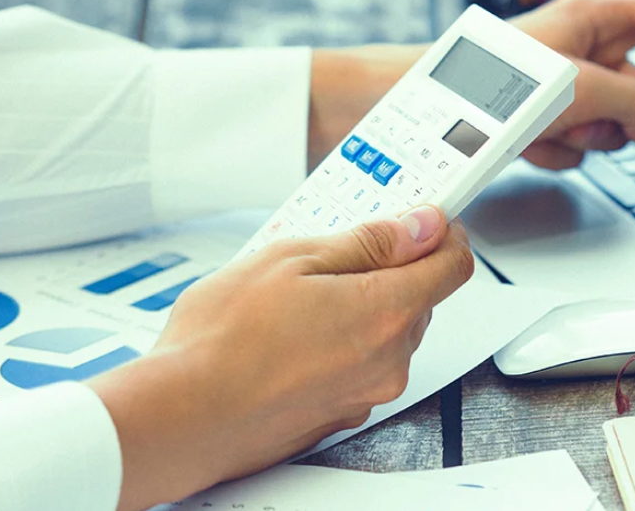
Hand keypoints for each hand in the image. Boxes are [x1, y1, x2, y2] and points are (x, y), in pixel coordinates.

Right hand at [88, 206, 472, 510]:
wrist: (181, 416)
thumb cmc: (223, 341)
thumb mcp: (293, 259)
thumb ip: (368, 242)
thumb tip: (419, 227)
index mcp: (386, 313)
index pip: (453, 265)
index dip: (441, 234)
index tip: (422, 219)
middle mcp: (388, 360)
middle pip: (418, 298)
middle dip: (387, 269)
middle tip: (331, 253)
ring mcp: (366, 393)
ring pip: (386, 332)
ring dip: (359, 307)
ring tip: (296, 296)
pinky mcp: (340, 415)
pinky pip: (358, 365)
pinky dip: (339, 344)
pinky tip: (291, 334)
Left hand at [510, 0, 634, 167]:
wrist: (430, 116)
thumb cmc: (494, 81)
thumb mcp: (587, 86)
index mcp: (597, 20)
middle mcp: (583, 48)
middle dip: (626, 116)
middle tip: (585, 116)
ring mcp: (563, 87)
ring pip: (612, 128)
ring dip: (585, 138)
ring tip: (544, 127)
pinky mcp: (539, 119)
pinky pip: (575, 146)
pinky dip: (555, 152)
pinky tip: (525, 144)